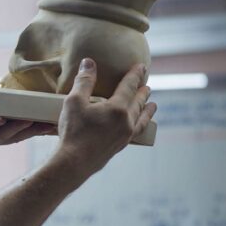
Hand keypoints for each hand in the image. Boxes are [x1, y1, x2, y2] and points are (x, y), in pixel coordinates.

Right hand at [55, 58, 155, 175]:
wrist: (74, 163)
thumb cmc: (73, 131)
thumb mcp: (74, 102)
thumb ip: (84, 81)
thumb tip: (89, 62)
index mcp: (117, 108)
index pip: (129, 86)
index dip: (135, 75)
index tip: (142, 66)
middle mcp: (126, 121)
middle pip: (138, 102)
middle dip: (143, 92)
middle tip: (147, 85)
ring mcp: (125, 135)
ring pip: (141, 118)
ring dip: (147, 109)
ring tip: (152, 105)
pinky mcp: (120, 146)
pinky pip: (136, 131)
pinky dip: (141, 124)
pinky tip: (137, 125)